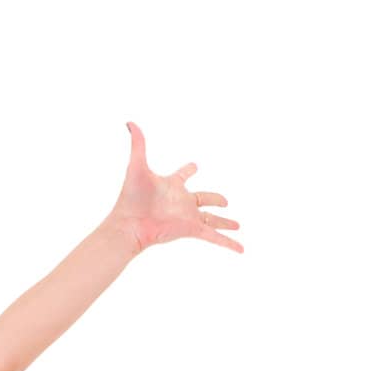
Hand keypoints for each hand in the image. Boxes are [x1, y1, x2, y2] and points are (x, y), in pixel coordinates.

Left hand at [107, 122, 243, 254]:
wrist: (128, 224)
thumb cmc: (131, 198)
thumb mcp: (137, 166)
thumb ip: (138, 144)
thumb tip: (129, 122)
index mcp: (171, 186)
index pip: (182, 175)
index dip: (188, 170)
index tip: (194, 166)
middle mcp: (181, 202)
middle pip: (203, 199)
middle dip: (214, 199)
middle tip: (224, 200)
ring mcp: (187, 217)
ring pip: (212, 219)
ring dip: (225, 222)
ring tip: (237, 224)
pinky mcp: (191, 230)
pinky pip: (214, 236)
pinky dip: (228, 243)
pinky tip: (241, 249)